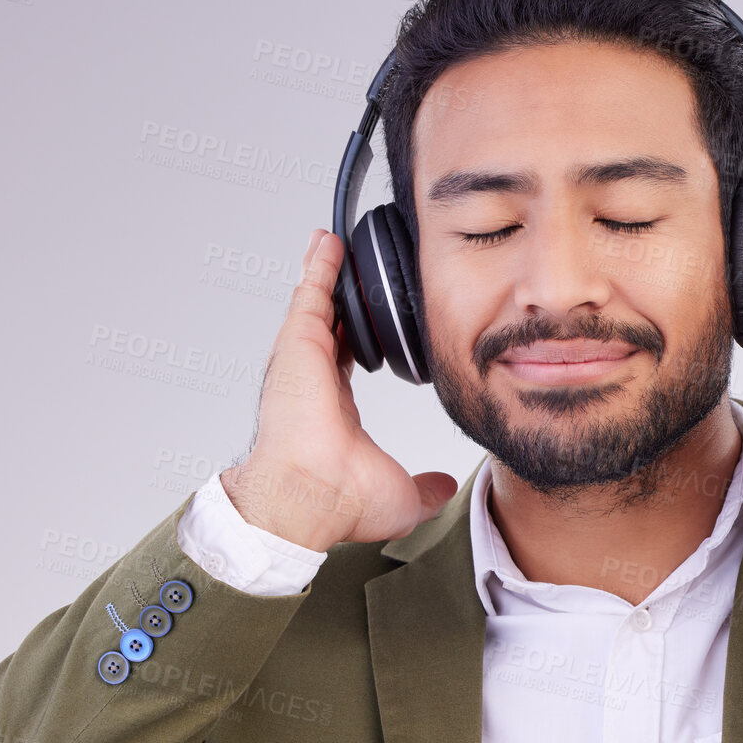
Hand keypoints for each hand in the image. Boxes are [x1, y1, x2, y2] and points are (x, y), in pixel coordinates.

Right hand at [221, 230, 457, 549]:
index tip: (374, 319)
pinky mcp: (298, 344)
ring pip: (318, 304)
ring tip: (337, 241)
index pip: (347, 358)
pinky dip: (319, 265)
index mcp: (333, 406)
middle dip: (342, 295)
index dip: (361, 336)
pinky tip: (329, 240)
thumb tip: (444, 486)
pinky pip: (310, 293)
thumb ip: (426, 488)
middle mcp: (313, 379)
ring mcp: (302, 359)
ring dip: (327, 272)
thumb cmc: (340, 502)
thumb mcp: (402, 495)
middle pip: (330, 325)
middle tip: (358, 267)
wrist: (311, 497)